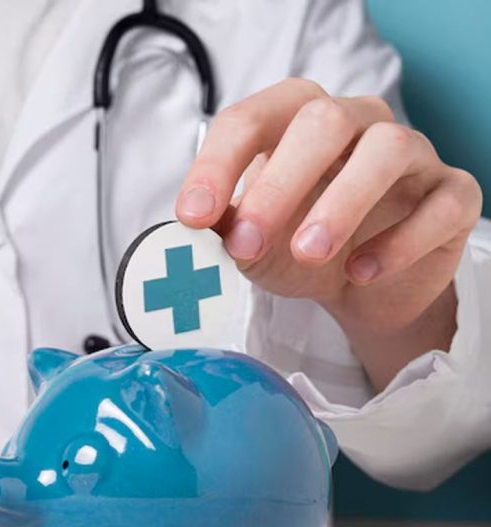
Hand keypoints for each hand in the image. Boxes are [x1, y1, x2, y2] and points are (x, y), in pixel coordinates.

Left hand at [175, 78, 482, 390]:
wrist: (360, 287)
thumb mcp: (251, 241)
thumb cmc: (298, 247)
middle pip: (322, 120)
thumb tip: (197, 221)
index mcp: (294, 121)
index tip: (192, 215)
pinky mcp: (452, 195)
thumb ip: (225, 226)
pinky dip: (400, 241)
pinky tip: (361, 272)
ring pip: (387, 149)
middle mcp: (355, 122)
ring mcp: (411, 154)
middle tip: (248, 242)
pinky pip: (439, 203)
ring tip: (309, 253)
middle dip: (279, 183)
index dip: (218, 164)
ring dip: (342, 203)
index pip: (251, 119)